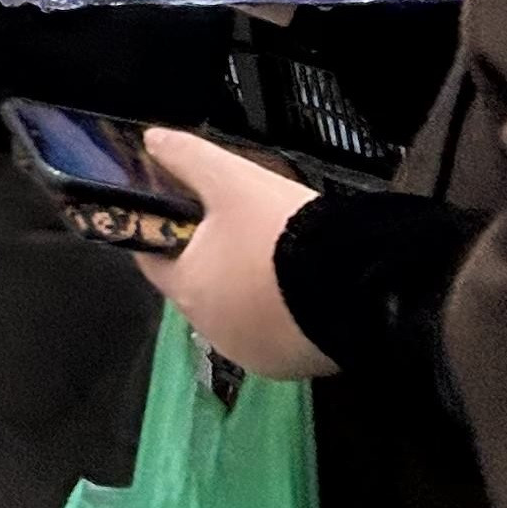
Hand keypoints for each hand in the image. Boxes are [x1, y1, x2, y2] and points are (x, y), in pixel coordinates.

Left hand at [136, 131, 334, 379]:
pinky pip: (273, 335)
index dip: (168, 231)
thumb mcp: (232, 180)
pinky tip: (301, 291)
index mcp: (187, 289)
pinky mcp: (287, 367)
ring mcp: (250, 353)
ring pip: (237, 313)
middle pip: (200, 286)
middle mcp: (209, 329)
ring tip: (280, 260)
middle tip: (248, 229)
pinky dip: (279, 316)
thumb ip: (187, 158)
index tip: (188, 213)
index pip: (155, 259)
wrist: (354, 283)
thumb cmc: (280, 231)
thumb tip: (152, 140)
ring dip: (248, 292)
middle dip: (215, 260)